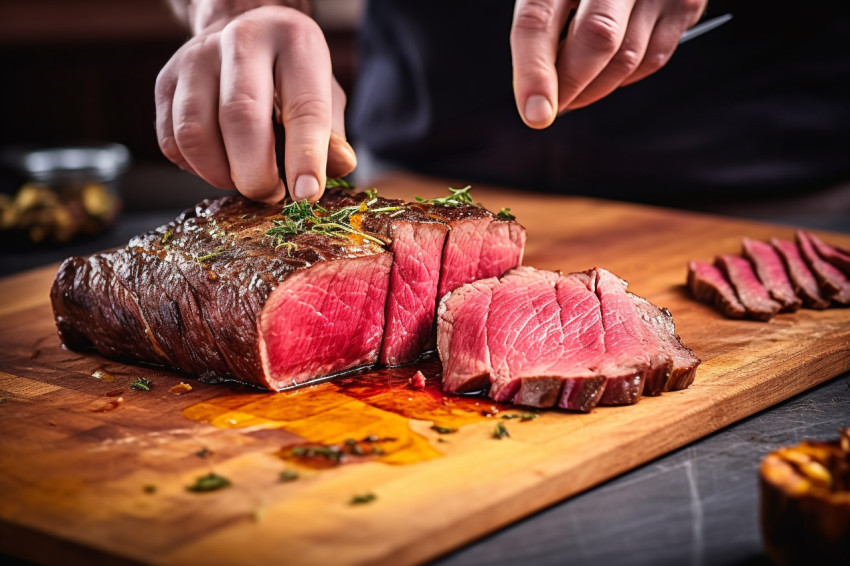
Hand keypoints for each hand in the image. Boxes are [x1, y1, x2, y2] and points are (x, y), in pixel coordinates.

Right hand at [155, 5, 355, 202]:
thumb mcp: (326, 96)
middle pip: (240, 118)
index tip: (306, 195)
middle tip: (271, 194)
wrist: (243, 36)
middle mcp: (240, 40)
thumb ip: (332, 135)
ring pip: (195, 134)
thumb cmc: (290, 78)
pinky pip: (172, 143)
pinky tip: (220, 164)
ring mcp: (195, 58)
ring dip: (221, 175)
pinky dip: (196, 169)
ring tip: (246, 179)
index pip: (303, 106)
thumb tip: (340, 166)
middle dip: (256, 174)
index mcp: (294, 41)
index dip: (305, 157)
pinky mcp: (165, 81)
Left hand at [510, 0, 706, 127]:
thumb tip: (537, 91)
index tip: (535, 113)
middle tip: (552, 108)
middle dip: (570, 86)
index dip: (533, 72)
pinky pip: (651, 60)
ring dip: (594, 88)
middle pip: (594, 39)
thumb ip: (542, 26)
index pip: (539, 19)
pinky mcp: (686, 3)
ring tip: (574, 89)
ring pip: (626, 58)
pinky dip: (623, 77)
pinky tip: (607, 70)